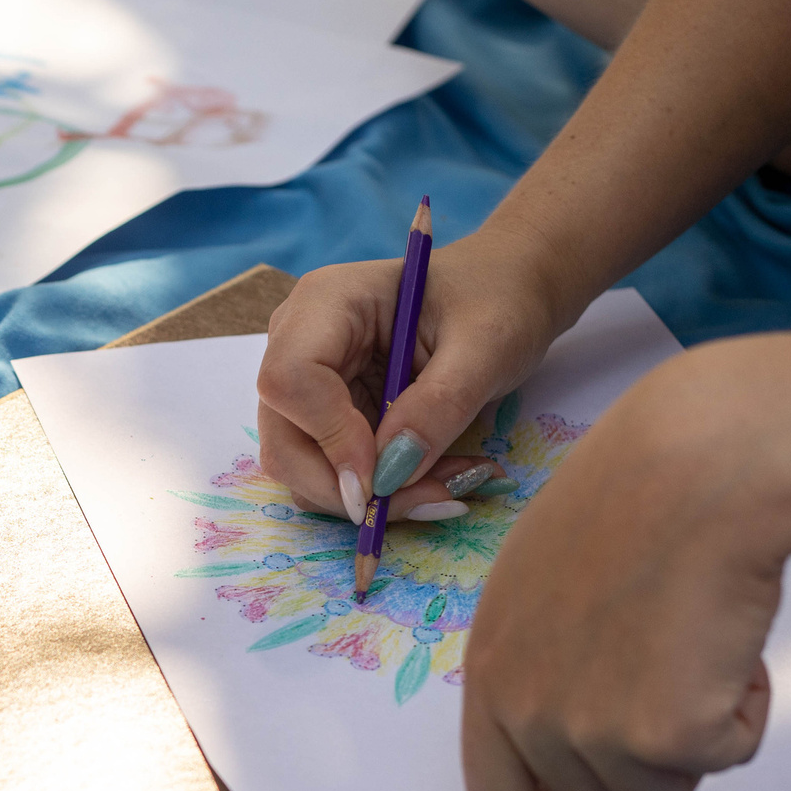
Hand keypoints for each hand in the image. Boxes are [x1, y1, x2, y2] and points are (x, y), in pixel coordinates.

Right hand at [255, 239, 558, 524]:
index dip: (330, 438)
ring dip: (372, 498)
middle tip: (431, 499)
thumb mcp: (486, 346)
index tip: (388, 476)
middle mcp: (299, 344)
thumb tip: (391, 472)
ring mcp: (309, 385)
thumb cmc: (497, 300)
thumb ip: (440, 404)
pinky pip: (334, 474)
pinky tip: (435, 478)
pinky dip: (382, 492)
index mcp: (326, 303)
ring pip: (304, 469)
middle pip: (284, 439)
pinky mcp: (329, 418)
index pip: (290, 381)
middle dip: (349, 489)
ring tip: (448, 487)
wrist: (507, 291)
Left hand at [461, 338, 790, 790]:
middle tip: (670, 677)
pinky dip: (746, 710)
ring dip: (694, 731)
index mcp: (491, 673)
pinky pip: (726, 757)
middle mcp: (530, 713)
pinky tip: (733, 636)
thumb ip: (540, 659)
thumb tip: (564, 721)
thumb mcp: (541, 581)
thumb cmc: (634, 498)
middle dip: (638, 759)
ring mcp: (597, 733)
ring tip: (697, 638)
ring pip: (662, 789)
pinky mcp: (671, 739)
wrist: (700, 471)